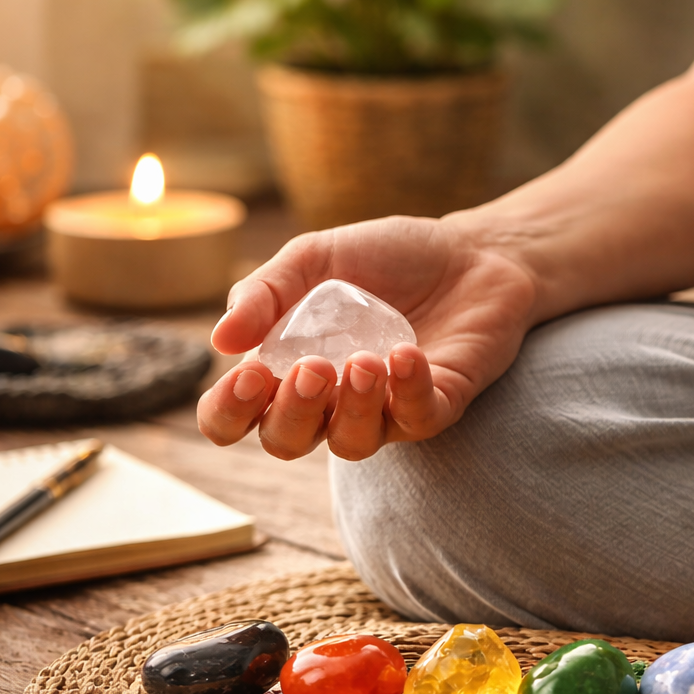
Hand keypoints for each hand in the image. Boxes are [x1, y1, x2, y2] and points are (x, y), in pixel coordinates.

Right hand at [196, 214, 536, 460]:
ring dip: (353, 407)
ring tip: (363, 361)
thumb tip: (220, 339)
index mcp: (286, 369)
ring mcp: (386, 409)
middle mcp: (330, 402)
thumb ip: (265, 291)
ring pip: (352, 443)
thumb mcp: (315, 257)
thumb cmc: (388, 258)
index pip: (233, 419)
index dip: (228, 412)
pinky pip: (416, 420)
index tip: (247, 373)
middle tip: (313, 368)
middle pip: (286, 442)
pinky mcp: (438, 406)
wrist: (472, 250)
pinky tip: (405, 355)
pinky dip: (408, 391)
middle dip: (292, 413)